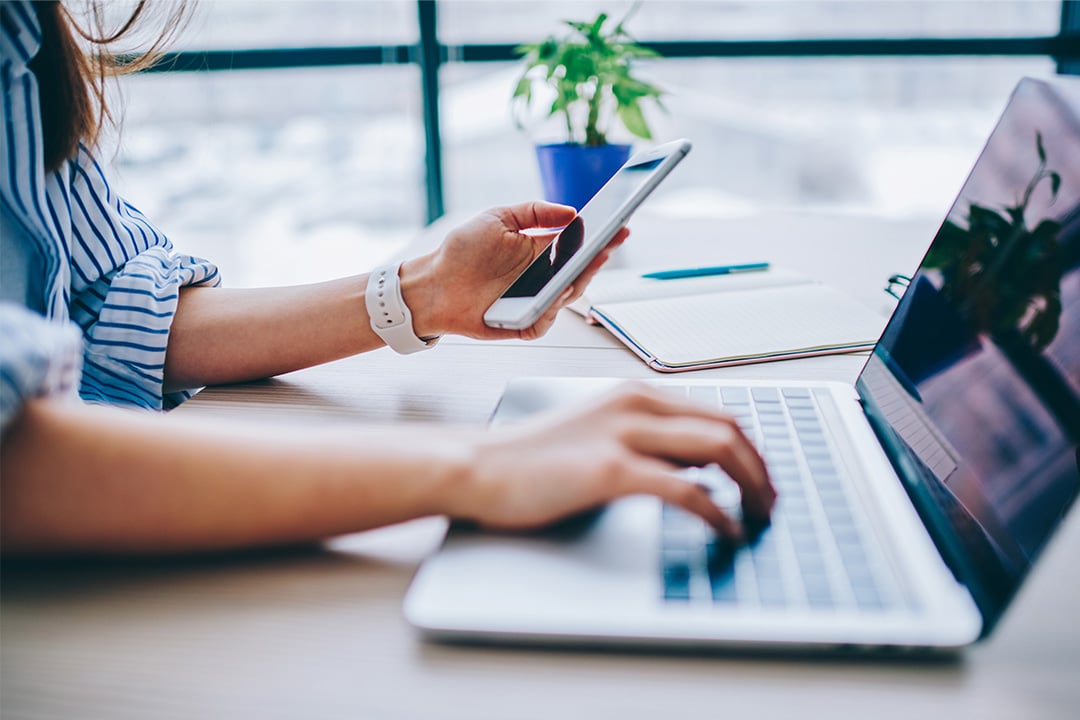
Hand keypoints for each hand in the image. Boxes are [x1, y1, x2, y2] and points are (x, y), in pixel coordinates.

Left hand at [399, 202, 627, 340]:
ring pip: (568, 296)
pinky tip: (556, 295)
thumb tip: (571, 212)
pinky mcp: (524, 323)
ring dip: (579, 280)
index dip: (601, 236)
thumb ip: (535, 212)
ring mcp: (535, 301)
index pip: (579, 244)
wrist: (433, 283)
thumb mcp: (498, 218)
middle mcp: (543, 277)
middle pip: (581, 270)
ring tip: (588, 263)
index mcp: (541, 250)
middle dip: (598, 257)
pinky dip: (552, 309)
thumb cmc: (463, 251)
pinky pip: (545, 319)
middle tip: (610, 244)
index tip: (619, 224)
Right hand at [446, 383, 774, 538]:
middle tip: (772, 501)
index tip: (762, 478)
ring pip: (719, 449)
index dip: (750, 448)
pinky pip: (687, 489)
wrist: (479, 467)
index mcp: (635, 394)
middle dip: (761, 466)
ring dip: (752, 485)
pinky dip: (718, 511)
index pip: (716, 413)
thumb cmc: (532, 458)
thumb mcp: (598, 432)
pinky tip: (725, 529)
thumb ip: (645, 440)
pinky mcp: (611, 469)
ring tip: (760, 515)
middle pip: (728, 427)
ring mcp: (625, 434)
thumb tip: (697, 465)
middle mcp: (637, 404)